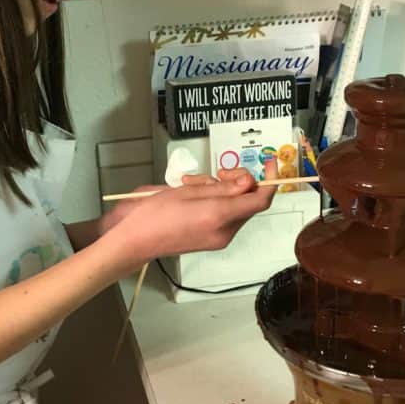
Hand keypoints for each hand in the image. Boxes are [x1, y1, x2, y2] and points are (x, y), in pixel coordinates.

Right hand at [112, 167, 275, 268]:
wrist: (135, 240)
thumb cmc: (152, 215)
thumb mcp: (187, 191)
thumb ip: (221, 188)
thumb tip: (248, 182)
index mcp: (218, 216)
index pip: (259, 200)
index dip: (269, 180)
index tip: (269, 162)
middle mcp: (223, 231)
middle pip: (247, 202)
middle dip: (237, 182)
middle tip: (219, 172)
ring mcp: (219, 238)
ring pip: (235, 207)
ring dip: (221, 190)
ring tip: (193, 185)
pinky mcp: (212, 240)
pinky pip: (225, 216)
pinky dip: (215, 202)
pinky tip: (193, 196)